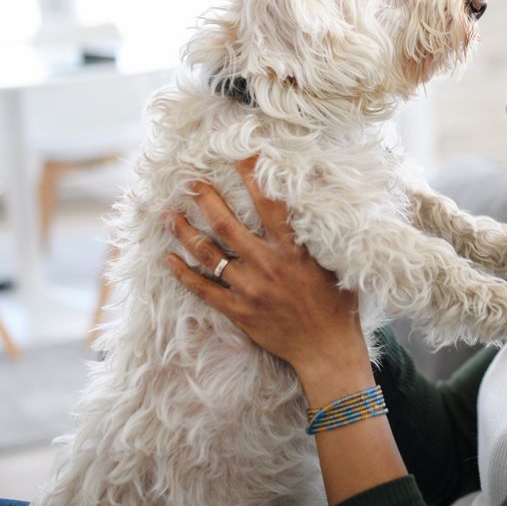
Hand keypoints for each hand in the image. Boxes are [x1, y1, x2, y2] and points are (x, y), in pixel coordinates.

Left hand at [163, 157, 364, 377]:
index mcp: (293, 250)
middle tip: (188, 181)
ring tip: (168, 214)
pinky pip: (203, 290)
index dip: (253, 176)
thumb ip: (318, 239)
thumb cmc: (338, 307)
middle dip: (205, 199)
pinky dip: (183, 274)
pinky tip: (168, 259)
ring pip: (209, 254)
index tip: (238, 155)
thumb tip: (315, 207)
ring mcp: (249, 289)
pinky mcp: (238, 311)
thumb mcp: (335, 264)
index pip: (269, 203)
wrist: (327, 350)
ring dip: (185, 232)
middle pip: (226, 225)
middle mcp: (267, 265)